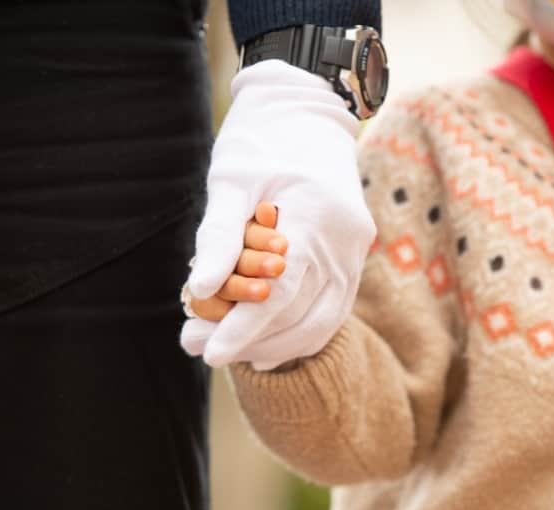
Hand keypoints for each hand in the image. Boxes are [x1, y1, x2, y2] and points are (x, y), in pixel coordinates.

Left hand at [181, 60, 375, 369]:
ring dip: (274, 343)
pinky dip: (298, 331)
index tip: (209, 352)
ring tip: (226, 350)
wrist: (309, 113)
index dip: (244, 328)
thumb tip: (198, 289)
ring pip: (321, 322)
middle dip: (250, 340)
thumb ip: (220, 235)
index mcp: (316, 217)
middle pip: (300, 315)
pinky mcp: (353, 257)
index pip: (280, 293)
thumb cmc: (263, 141)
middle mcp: (345, 242)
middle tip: (200, 348)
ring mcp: (355, 252)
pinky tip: (264, 344)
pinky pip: (331, 309)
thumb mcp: (232, 178)